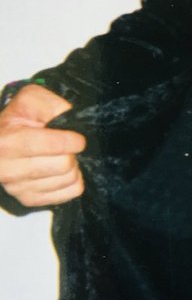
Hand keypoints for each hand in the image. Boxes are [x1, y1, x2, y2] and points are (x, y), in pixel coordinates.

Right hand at [0, 85, 85, 206]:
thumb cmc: (18, 119)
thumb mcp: (30, 100)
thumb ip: (50, 104)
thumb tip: (71, 121)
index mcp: (7, 142)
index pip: (52, 146)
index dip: (71, 141)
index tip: (76, 138)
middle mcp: (8, 170)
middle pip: (64, 165)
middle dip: (71, 153)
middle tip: (67, 146)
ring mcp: (17, 188)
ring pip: (69, 180)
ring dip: (73, 166)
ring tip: (62, 156)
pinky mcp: (29, 200)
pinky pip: (70, 193)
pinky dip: (73, 181)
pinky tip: (60, 171)